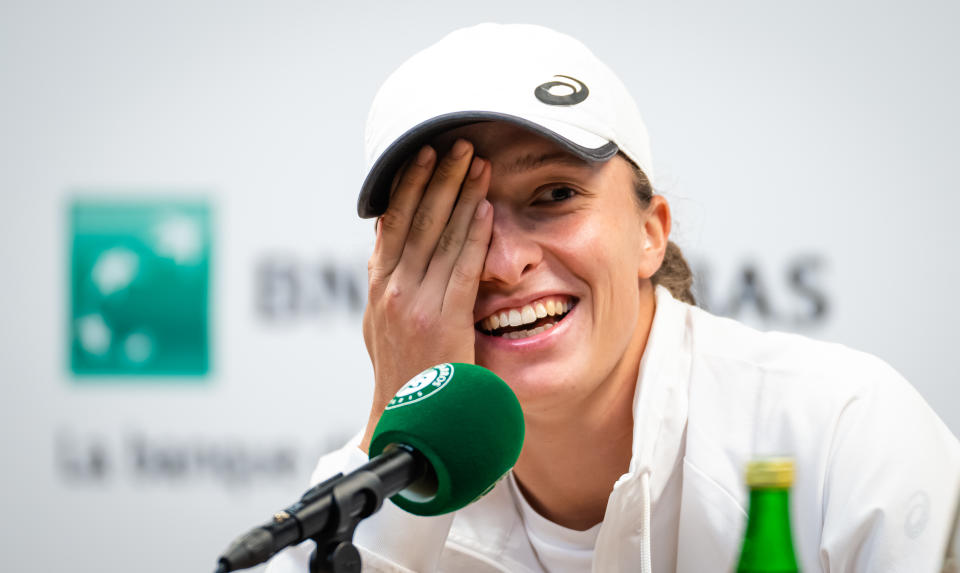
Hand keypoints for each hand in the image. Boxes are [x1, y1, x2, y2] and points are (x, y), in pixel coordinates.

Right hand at [360, 139, 492, 450]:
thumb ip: (391, 287)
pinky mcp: (442, 321)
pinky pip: (462, 268)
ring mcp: (414, 305)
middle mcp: (391, 291)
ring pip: (439, 236)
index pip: (392, 225)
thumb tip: (396, 246)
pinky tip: (486, 208)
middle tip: (456, 143)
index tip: (424, 155)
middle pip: (415, 220)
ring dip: (460, 194)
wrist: (405, 425)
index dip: (408, 187)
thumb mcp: (384, 327)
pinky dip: (474, 235)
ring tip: (475, 161)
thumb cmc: (403, 377)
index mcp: (378, 290)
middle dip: (438, 178)